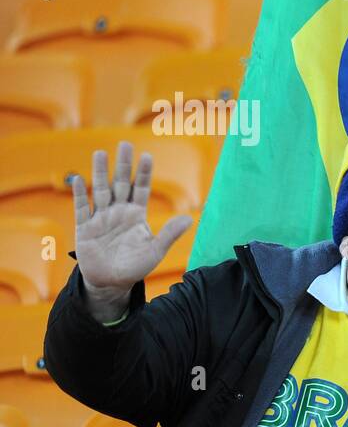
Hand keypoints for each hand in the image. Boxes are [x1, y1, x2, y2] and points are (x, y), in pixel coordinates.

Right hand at [72, 141, 192, 321]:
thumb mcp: (156, 250)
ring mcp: (101, 218)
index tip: (147, 155)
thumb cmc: (135, 267)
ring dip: (100, 172)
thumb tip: (190, 219)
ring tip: (100, 153)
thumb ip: (170, 234)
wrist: (111, 283)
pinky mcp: (85, 228)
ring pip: (100, 190)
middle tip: (124, 144)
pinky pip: (81, 208)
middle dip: (123, 165)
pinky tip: (78, 179)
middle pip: (120, 183)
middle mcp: (119, 212)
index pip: (140, 189)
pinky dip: (80, 194)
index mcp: (136, 215)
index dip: (143, 173)